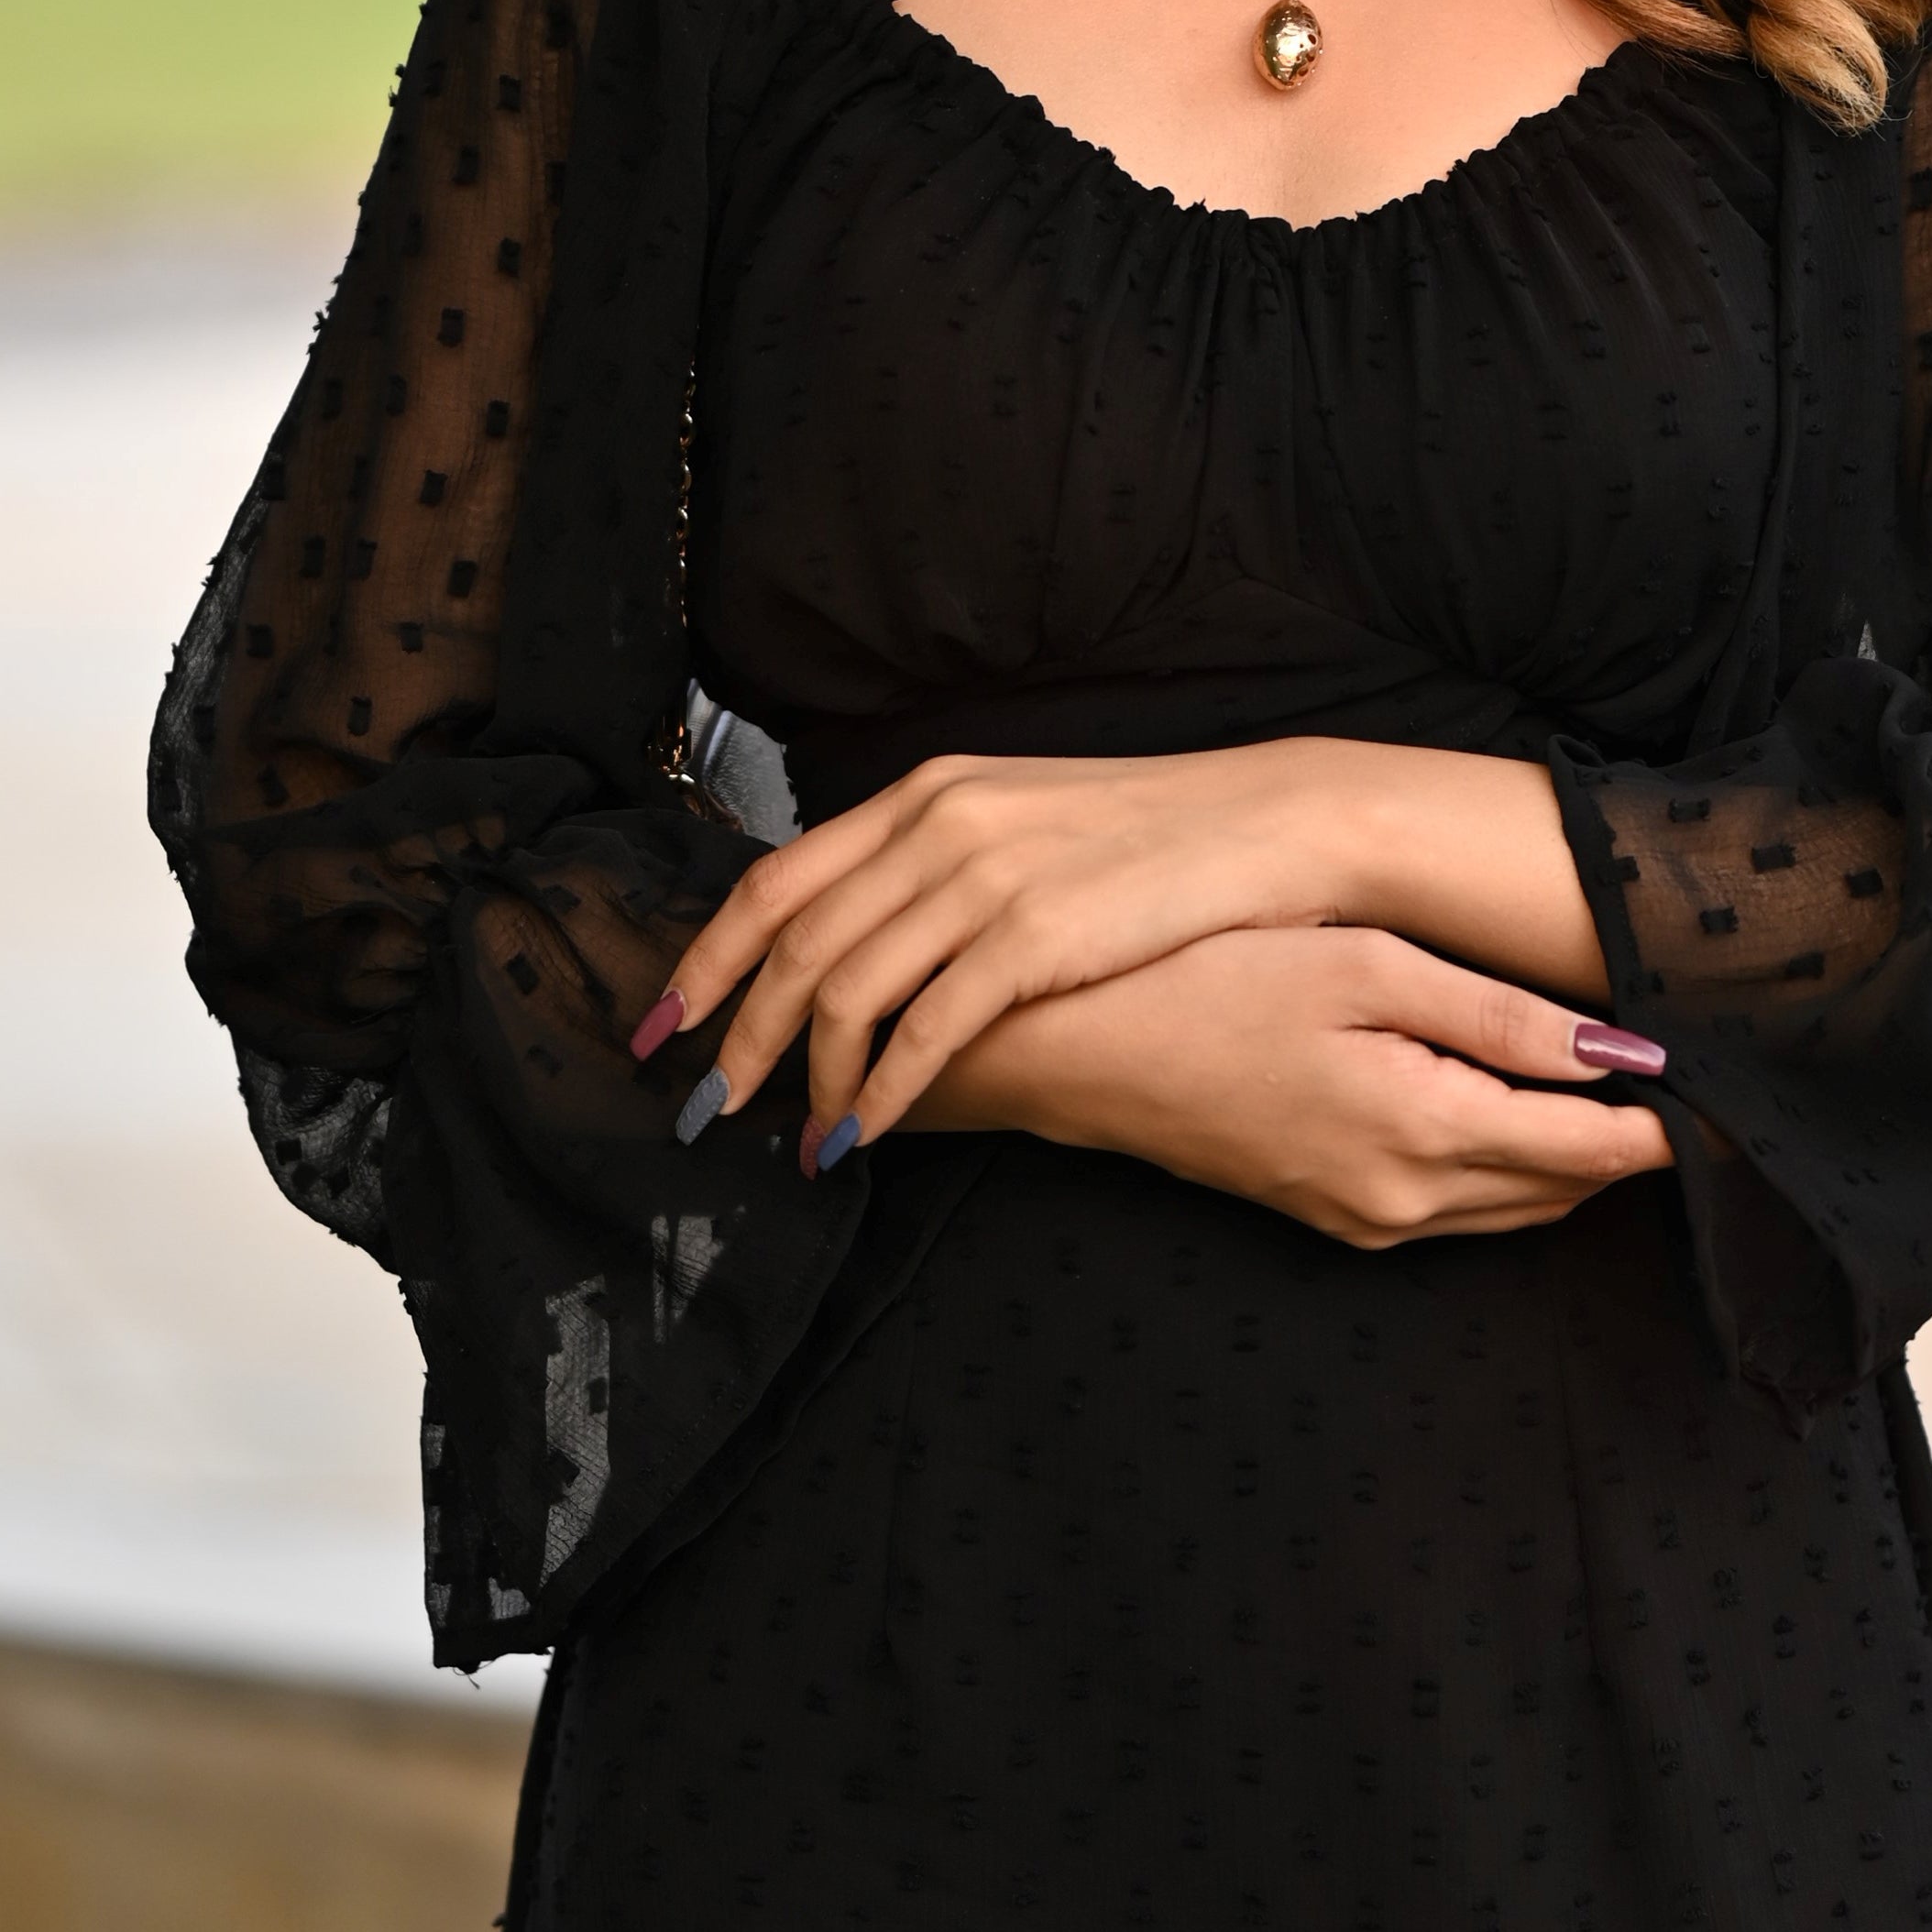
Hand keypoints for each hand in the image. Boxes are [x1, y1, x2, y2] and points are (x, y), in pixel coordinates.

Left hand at [635, 737, 1606, 1153]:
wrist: (1268, 825)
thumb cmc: (1150, 839)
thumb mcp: (1022, 822)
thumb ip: (935, 862)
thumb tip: (863, 934)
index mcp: (923, 793)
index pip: (774, 881)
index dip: (706, 959)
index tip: (664, 1023)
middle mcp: (935, 825)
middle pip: (790, 945)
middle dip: (734, 1037)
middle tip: (703, 1107)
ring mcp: (981, 878)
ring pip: (843, 991)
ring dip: (805, 1078)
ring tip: (795, 1139)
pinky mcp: (1033, 936)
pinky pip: (924, 1029)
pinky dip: (881, 1091)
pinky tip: (866, 1134)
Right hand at [904, 925, 1673, 1245]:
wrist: (1075, 1053)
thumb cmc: (1210, 979)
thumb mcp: (1363, 966)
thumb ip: (1501, 1017)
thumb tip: (1626, 1057)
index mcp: (1424, 1130)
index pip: (1598, 1148)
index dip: (1678, 1123)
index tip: (1740, 1084)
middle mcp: (1405, 1200)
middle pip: (1569, 1188)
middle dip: (1640, 1145)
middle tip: (1700, 1078)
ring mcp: (1366, 1220)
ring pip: (1520, 1206)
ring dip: (1579, 1160)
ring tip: (1630, 1090)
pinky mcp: (1335, 1218)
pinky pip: (1464, 1210)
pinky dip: (1515, 1170)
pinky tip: (1526, 1109)